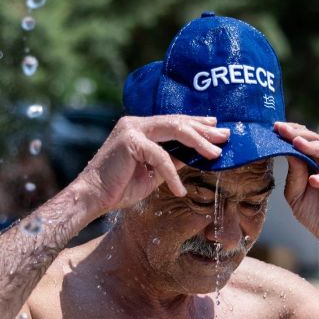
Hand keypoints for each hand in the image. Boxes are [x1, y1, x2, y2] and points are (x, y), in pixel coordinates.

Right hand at [75, 115, 228, 215]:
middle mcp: (136, 123)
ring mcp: (132, 129)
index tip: (217, 129)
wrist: (92, 197)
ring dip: (198, 143)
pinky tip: (180, 190)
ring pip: (174, 130)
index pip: (174, 122)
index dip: (197, 124)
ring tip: (215, 155)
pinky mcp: (129, 142)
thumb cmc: (120, 187)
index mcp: (141, 127)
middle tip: (225, 137)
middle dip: (204, 130)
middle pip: (177, 121)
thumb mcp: (154, 172)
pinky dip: (173, 175)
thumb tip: (196, 155)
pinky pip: (160, 156)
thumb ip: (172, 160)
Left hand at [276, 122, 318, 267]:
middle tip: (282, 129)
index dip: (289, 133)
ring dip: (313, 146)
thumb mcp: (296, 194)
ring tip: (297, 144)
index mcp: (314, 160)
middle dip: (297, 134)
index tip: (273, 128)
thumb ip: (293, 174)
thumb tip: (288, 152)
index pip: (303, 140)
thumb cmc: (316, 214)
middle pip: (315, 139)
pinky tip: (314, 180)